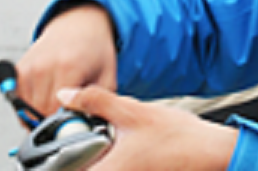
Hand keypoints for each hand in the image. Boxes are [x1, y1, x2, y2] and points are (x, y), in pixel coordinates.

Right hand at [16, 4, 117, 118]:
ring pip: (27, 111)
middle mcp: (44, 67)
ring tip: (61, 99)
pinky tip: (48, 94)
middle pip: (41, 113)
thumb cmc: (96, 49)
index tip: (76, 122)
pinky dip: (31, 105)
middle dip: (55, 120)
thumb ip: (97, 102)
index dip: (67, 123)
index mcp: (69, 67)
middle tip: (70, 113)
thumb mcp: (108, 74)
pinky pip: (18, 102)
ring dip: (41, 113)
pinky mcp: (18, 70)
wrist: (79, 24)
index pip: (58, 112)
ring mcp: (28, 68)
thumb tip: (86, 126)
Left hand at [57, 87, 237, 170]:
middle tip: (73, 134)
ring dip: (88, 153)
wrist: (211, 153)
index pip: (60, 169)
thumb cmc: (179, 139)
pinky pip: (108, 167)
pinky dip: (104, 156)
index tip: (46, 142)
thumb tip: (66, 95)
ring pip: (92, 167)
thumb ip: (96, 102)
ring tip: (99, 136)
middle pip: (75, 168)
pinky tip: (117, 142)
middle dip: (70, 152)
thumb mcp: (133, 111)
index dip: (48, 158)